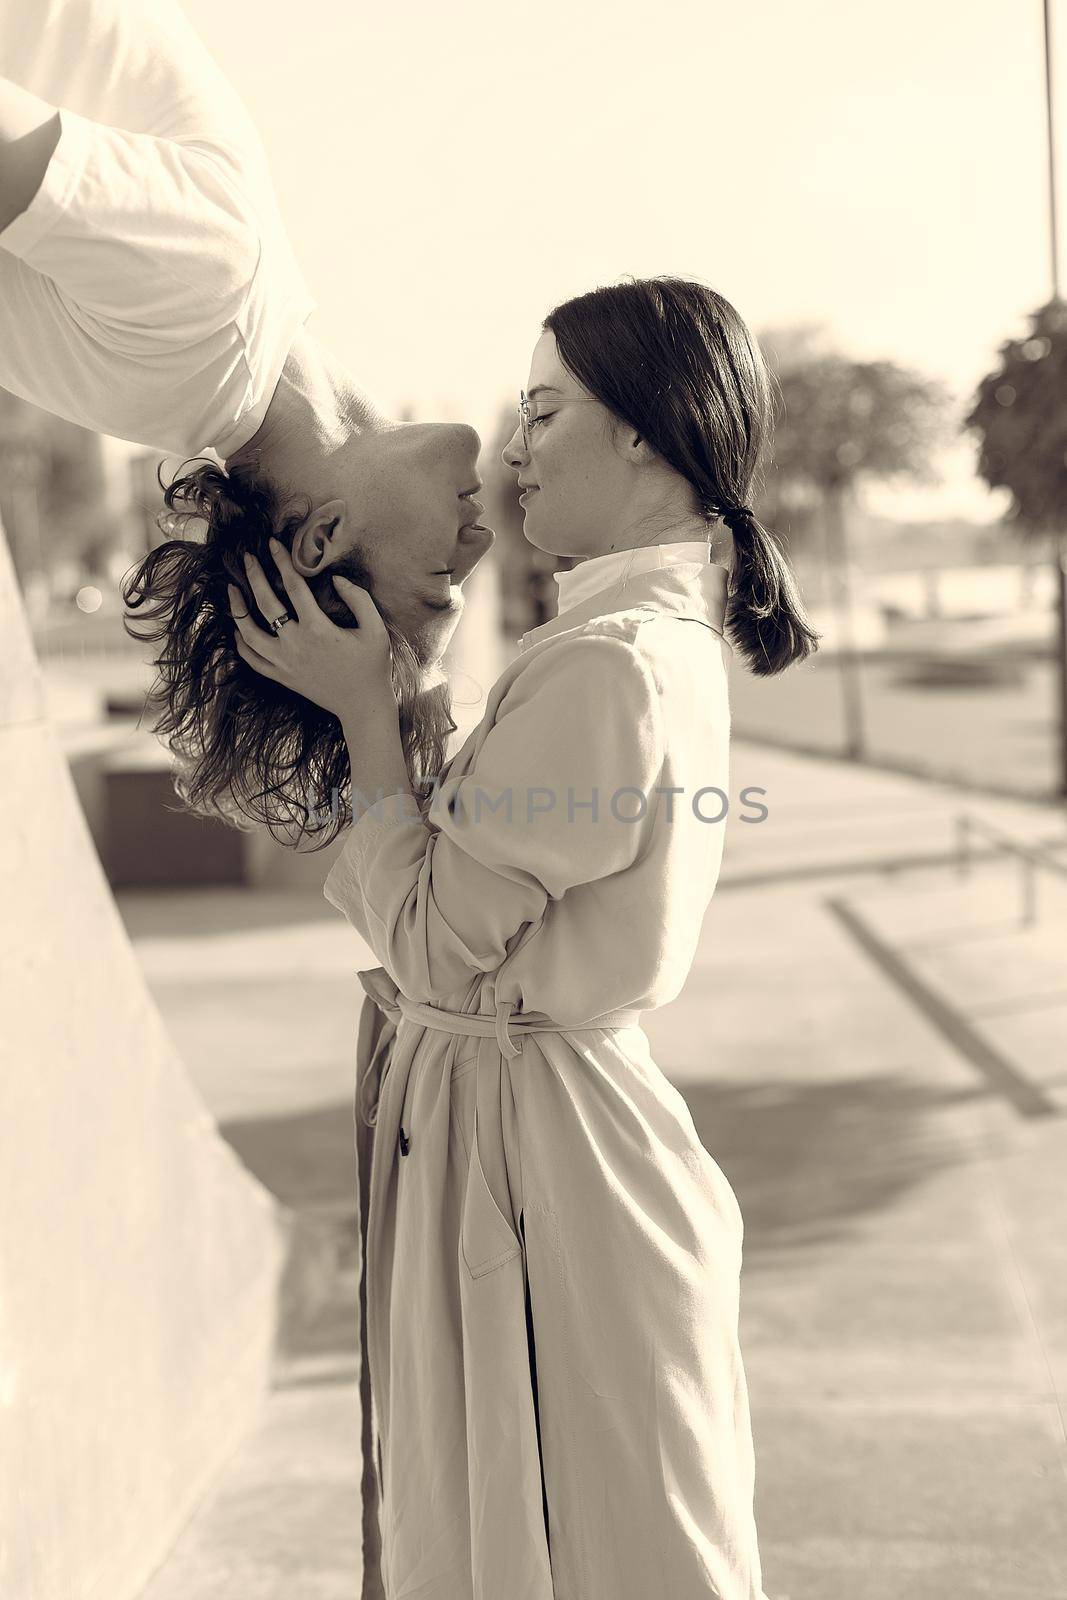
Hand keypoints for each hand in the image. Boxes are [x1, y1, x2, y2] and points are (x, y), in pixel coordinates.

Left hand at [228, 538, 395, 720]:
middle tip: (246, 558)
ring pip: (248, 633)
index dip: (282, 561)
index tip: (272, 544)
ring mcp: (284, 662)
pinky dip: (241, 643)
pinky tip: (238, 628)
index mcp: (318, 629)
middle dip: (253, 576)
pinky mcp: (281, 677)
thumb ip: (358, 598)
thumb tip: (335, 579)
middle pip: (265, 603)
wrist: (363, 706)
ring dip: (237, 609)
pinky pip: (252, 658)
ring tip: (232, 590)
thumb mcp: (375, 629)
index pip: (294, 586)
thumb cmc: (372, 667)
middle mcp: (295, 644)